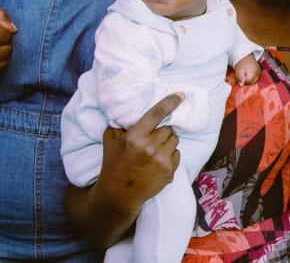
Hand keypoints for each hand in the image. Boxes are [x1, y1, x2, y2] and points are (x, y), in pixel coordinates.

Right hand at [96, 94, 182, 212]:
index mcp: (135, 137)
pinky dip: (170, 154)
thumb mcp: (110, 142)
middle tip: (152, 136)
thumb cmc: (113, 165)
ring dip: (167, 141)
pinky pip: (177, 153)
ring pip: (174, 140)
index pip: (156, 114)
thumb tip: (130, 111)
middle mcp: (150, 148)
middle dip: (161, 130)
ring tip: (155, 148)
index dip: (170, 102)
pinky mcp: (170, 171)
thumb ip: (119, 125)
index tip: (180, 95)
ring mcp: (162, 160)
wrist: (119, 195)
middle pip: (167, 128)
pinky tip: (158, 160)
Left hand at [234, 54, 260, 85]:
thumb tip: (241, 85)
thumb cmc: (241, 61)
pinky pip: (254, 79)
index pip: (248, 82)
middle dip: (245, 81)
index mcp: (254, 72)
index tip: (239, 75)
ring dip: (247, 80)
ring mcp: (259, 73)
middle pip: (251, 83)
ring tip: (243, 74)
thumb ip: (239, 77)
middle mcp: (258, 74)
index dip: (242, 80)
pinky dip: (249, 79)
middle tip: (241, 74)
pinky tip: (246, 74)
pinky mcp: (258, 73)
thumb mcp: (238, 68)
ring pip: (252, 82)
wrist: (245, 54)